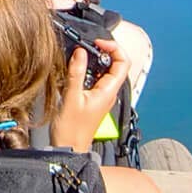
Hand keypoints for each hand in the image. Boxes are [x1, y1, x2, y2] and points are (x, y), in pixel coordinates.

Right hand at [49, 37, 128, 152]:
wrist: (69, 149)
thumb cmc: (71, 130)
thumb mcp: (72, 98)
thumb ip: (77, 73)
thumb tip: (81, 52)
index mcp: (108, 91)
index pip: (123, 63)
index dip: (114, 48)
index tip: (97, 43)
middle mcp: (108, 92)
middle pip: (116, 64)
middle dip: (104, 51)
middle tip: (88, 46)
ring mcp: (102, 96)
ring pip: (105, 71)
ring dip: (95, 60)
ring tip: (81, 55)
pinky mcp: (93, 98)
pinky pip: (96, 78)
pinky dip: (89, 69)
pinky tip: (77, 69)